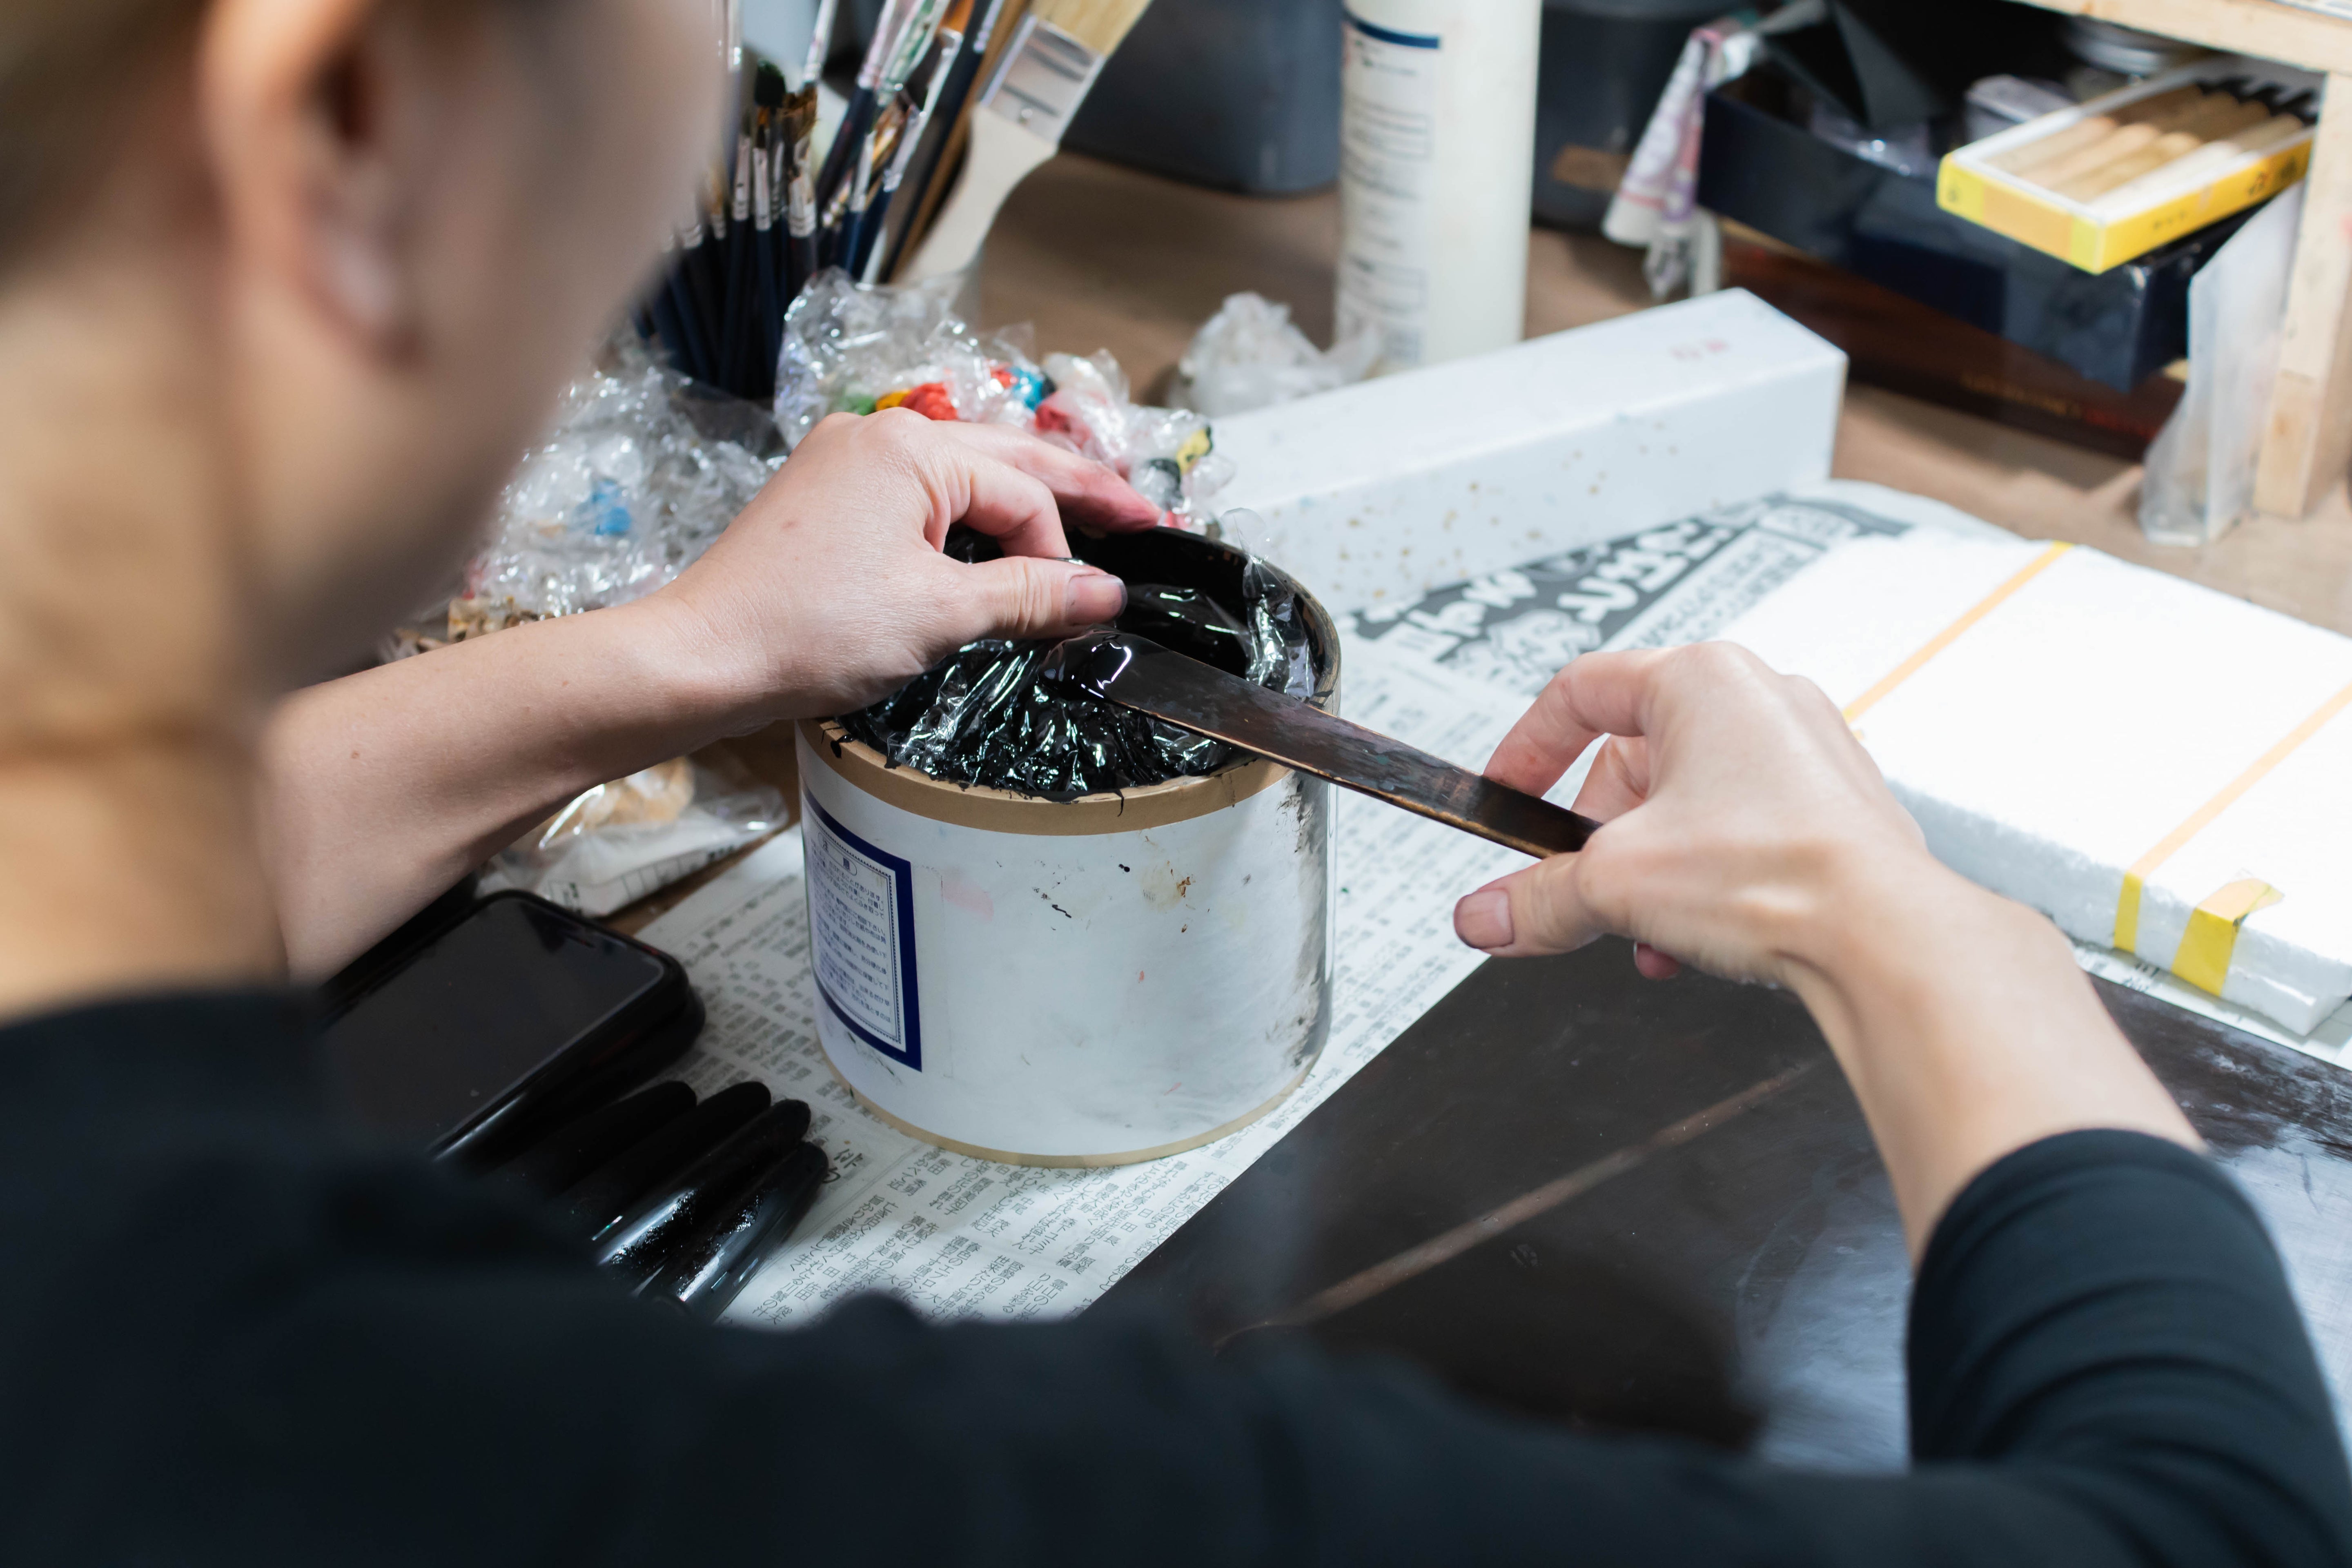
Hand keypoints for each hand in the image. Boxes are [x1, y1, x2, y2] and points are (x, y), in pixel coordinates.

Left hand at [641, 410, 1160, 722]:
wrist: (700, 658)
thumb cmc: (810, 630)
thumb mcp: (938, 614)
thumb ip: (1030, 595)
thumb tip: (1106, 594)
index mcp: (909, 448)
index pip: (1021, 493)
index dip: (1062, 553)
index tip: (1086, 605)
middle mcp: (877, 436)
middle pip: (1004, 460)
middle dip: (1075, 493)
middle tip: (1146, 515)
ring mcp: (845, 464)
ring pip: (962, 478)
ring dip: (1021, 505)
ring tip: (1081, 527)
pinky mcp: (825, 501)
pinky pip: (918, 499)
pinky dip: (966, 522)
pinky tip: (993, 545)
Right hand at [1451, 643, 1942, 985]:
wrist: (1884, 937)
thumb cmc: (1777, 874)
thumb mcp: (1616, 884)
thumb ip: (1537, 897)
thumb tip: (1487, 915)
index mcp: (1701, 680)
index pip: (1580, 692)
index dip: (1528, 748)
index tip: (1509, 795)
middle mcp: (1760, 700)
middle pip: (1633, 760)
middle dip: (1598, 839)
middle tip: (1579, 889)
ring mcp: (1806, 751)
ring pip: (1687, 805)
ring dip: (1650, 870)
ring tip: (1645, 927)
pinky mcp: (1834, 806)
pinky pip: (1741, 832)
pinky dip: (1705, 880)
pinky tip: (1696, 937)